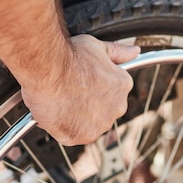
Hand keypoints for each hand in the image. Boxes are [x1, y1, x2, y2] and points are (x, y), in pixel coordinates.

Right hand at [20, 35, 139, 145]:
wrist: (48, 70)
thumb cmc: (69, 57)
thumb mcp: (97, 47)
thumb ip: (118, 52)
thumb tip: (134, 50)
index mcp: (122, 86)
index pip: (112, 92)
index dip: (93, 87)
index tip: (81, 82)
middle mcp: (117, 107)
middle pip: (102, 110)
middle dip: (88, 104)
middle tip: (70, 91)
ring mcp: (101, 124)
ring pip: (89, 124)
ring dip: (77, 116)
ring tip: (62, 100)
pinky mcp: (83, 136)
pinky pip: (73, 135)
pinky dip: (64, 127)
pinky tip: (57, 112)